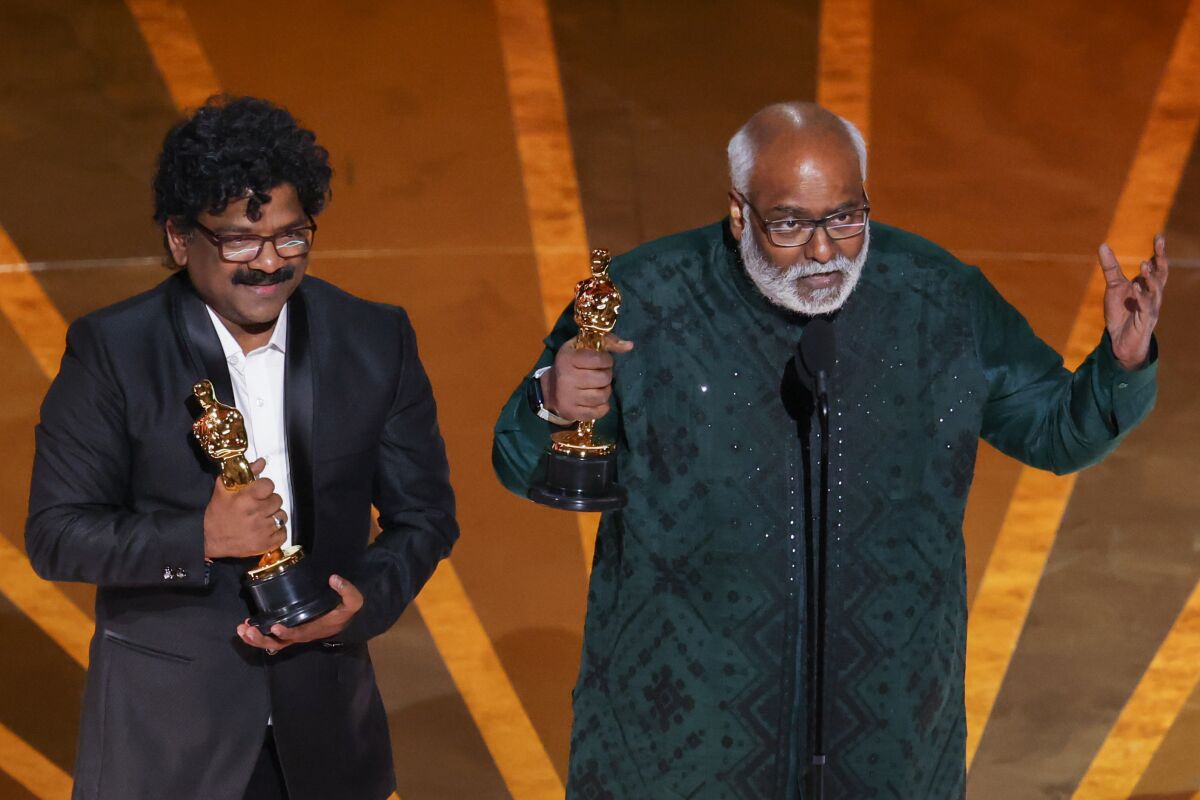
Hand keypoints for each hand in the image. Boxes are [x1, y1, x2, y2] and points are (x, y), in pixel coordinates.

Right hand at [202, 457, 286, 558]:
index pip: (269, 485)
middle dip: (269, 501)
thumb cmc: (216, 512)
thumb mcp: (224, 489)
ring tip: (262, 517)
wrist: (208, 539)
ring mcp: (262, 531)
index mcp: (246, 499)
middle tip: (259, 505)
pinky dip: (277, 531)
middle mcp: (256, 514)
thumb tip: (262, 462)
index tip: (259, 491)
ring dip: (273, 515)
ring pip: (281, 516)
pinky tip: (266, 529)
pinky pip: (283, 533)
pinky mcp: (265, 544)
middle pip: (277, 500)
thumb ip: (243, 473)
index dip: (265, 487)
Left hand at [236, 574, 363, 652]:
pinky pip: (271, 638)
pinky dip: (257, 635)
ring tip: (242, 629)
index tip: (275, 627)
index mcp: (314, 628)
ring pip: (271, 643)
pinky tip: (246, 627)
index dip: (286, 633)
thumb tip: (334, 579)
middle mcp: (300, 635)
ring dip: (255, 638)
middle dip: (261, 639)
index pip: (298, 633)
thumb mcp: (353, 601)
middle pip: (278, 643)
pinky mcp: (288, 631)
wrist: (345, 621)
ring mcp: (293, 635)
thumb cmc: (345, 611)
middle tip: (247, 631)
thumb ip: (347, 590)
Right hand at [541, 334, 633, 420]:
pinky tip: (596, 400)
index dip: (607, 360)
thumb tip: (630, 345)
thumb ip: (606, 342)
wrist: (549, 390)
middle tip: (601, 375)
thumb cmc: (571, 364)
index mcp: (567, 359)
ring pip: (602, 396)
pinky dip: (602, 406)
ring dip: (605, 391)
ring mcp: (569, 397)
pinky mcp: (572, 413)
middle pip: (603, 379)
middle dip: (607, 376)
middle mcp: (566, 378)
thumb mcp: (582, 346)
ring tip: (598, 387)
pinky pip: (598, 412)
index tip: (603, 361)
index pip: (598, 359)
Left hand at [1098, 234, 1167, 370]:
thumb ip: (1110, 267)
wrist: (1119, 339)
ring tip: (1144, 265)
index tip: (1159, 236)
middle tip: (1158, 244)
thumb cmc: (1121, 312)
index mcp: (1147, 284)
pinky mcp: (1145, 319)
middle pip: (1161, 274)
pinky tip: (1135, 287)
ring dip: (1150, 277)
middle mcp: (1153, 293)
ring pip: (1156, 290)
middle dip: (1161, 259)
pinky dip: (1141, 297)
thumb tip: (1103, 244)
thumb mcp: (1113, 286)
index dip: (1159, 251)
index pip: (1157, 265)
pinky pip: (1146, 306)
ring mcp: (1151, 306)